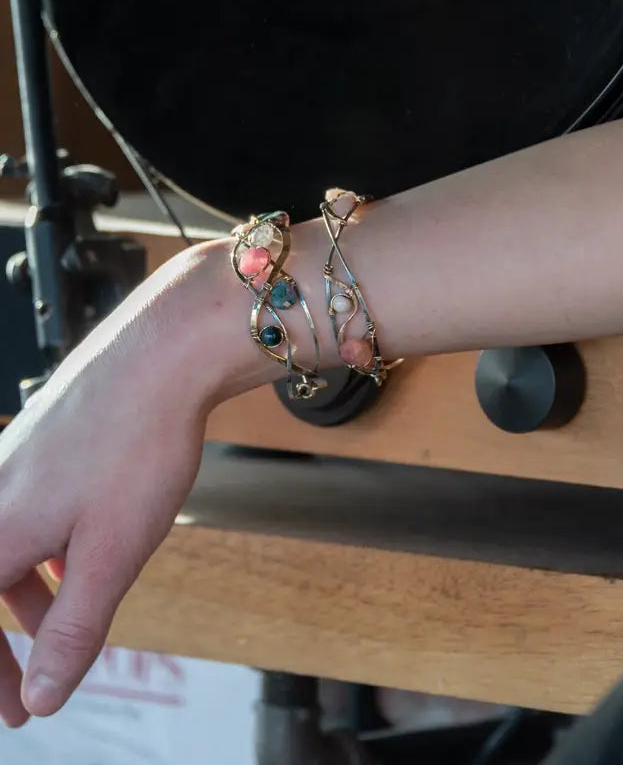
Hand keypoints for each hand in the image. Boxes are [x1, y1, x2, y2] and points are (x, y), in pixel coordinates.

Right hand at [0, 241, 240, 724]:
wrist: (164, 353)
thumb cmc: (138, 445)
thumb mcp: (112, 554)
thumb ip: (73, 630)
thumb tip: (42, 695)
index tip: (17, 713)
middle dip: (4, 644)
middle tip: (33, 685)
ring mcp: (13, 464)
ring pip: (6, 549)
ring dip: (29, 598)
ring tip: (69, 624)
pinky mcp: (43, 443)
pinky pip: (28, 514)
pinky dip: (48, 551)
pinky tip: (84, 555)